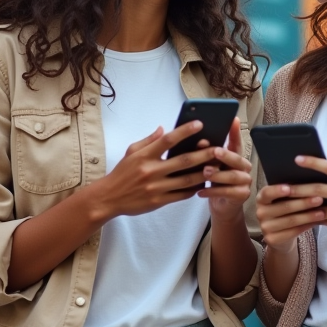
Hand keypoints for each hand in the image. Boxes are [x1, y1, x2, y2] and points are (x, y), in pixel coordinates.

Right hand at [84, 121, 220, 220]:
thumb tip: (164, 128)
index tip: (199, 124)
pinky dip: (194, 189)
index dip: (185, 131)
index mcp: (144, 156)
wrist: (108, 198)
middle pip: (183, 161)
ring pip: (187, 179)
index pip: (168, 140)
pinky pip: (181, 194)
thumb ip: (149, 140)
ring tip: (218, 167)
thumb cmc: (122, 173)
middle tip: (218, 148)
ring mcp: (156, 187)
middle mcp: (151, 171)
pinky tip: (204, 183)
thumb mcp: (131, 152)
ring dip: (204, 173)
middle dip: (204, 154)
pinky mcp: (159, 201)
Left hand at [198, 117, 253, 223]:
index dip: (235, 131)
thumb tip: (199, 141)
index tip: (233, 119)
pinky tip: (200, 191)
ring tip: (205, 172)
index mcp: (236, 157)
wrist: (222, 206)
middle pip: (237, 159)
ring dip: (218, 174)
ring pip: (233, 176)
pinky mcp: (242, 196)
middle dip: (225, 155)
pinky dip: (213, 192)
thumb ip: (207, 155)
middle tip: (214, 151)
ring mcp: (245, 182)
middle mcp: (244, 167)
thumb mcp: (211, 166)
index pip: (237, 142)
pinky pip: (228, 192)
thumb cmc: (215, 182)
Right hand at [256, 182, 326, 255]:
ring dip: (308, 216)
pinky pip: (293, 232)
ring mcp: (265, 227)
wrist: (280, 235)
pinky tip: (317, 222)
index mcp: (262, 198)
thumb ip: (291, 191)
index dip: (277, 190)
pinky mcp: (271, 239)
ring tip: (322, 212)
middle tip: (319, 199)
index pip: (267, 193)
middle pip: (284, 207)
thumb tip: (310, 182)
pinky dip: (307, 226)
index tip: (289, 188)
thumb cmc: (286, 210)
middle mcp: (260, 212)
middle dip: (303, 202)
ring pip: (291, 220)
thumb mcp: (284, 199)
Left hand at [284, 155, 326, 246]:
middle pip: (320, 188)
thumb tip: (324, 171)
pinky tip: (304, 218)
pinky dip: (316, 220)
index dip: (313, 162)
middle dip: (299, 187)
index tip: (296, 159)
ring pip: (322, 208)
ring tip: (287, 204)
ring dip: (303, 207)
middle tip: (282, 186)